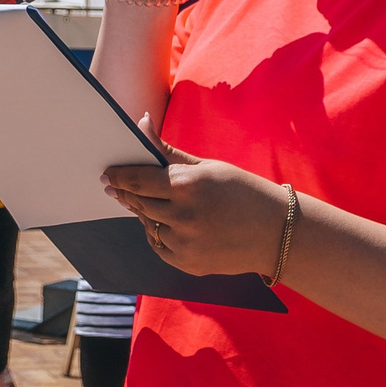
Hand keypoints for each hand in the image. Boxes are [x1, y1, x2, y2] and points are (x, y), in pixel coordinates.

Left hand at [101, 121, 287, 279]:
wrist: (278, 232)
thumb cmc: (243, 191)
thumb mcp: (208, 167)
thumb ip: (168, 152)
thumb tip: (141, 124)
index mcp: (188, 185)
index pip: (137, 180)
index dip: (118, 176)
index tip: (108, 174)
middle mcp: (183, 215)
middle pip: (138, 202)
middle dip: (125, 193)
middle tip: (115, 187)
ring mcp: (185, 243)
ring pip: (146, 224)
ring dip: (143, 213)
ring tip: (146, 202)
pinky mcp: (188, 263)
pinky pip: (159, 245)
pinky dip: (157, 233)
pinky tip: (166, 223)